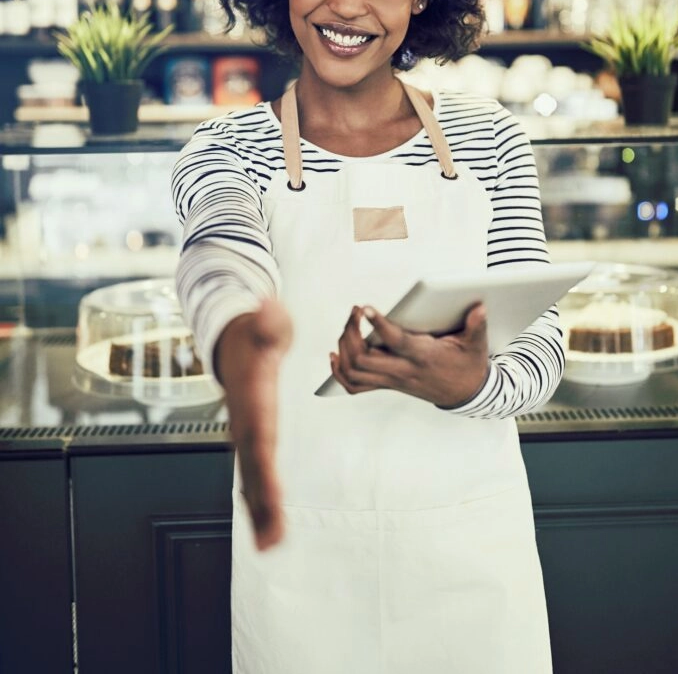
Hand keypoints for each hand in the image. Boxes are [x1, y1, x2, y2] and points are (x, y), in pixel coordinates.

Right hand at [214, 298, 292, 550]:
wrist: (230, 338)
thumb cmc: (254, 332)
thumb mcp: (266, 322)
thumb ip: (270, 319)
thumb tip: (268, 305)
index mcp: (253, 400)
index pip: (260, 438)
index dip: (264, 467)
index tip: (274, 495)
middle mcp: (245, 422)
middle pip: (253, 469)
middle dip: (261, 505)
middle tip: (272, 542)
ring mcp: (245, 433)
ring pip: (250, 477)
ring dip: (259, 511)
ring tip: (270, 545)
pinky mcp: (250, 438)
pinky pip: (253, 472)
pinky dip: (258, 499)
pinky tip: (266, 524)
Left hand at [330, 303, 488, 408]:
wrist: (466, 394)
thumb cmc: (468, 365)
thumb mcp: (476, 345)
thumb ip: (476, 326)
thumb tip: (479, 308)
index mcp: (423, 357)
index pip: (396, 342)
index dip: (378, 325)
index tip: (365, 309)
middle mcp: (404, 371)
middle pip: (363, 358)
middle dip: (351, 333)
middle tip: (355, 312)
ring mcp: (393, 381)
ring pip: (354, 371)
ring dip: (344, 347)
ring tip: (349, 326)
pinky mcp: (388, 386)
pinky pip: (355, 385)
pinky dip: (340, 371)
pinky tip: (337, 354)